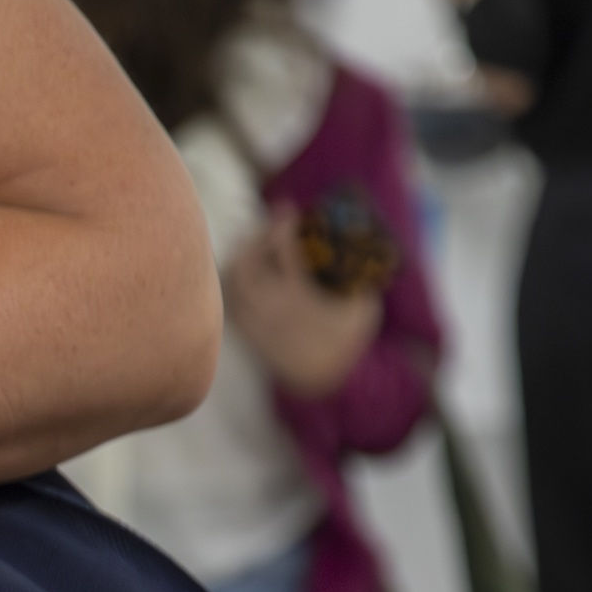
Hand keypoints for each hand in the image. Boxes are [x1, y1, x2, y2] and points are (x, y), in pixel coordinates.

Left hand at [224, 206, 380, 398]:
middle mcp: (272, 308)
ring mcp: (255, 321)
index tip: (287, 208)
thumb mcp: (363, 307)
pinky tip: (245, 272)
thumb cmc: (347, 342)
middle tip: (269, 227)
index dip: (283, 224)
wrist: (324, 384)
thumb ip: (357, 275)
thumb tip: (355, 243)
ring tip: (255, 245)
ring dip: (240, 256)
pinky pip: (228, 300)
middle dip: (255, 237)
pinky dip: (233, 281)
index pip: (284, 251)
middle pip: (247, 262)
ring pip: (232, 280)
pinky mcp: (246, 332)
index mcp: (301, 297)